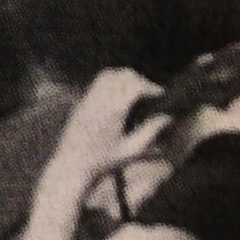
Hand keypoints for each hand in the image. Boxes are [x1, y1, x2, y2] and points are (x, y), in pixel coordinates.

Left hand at [54, 65, 167, 189]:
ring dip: (126, 78)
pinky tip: (119, 94)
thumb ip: (151, 132)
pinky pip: (98, 81)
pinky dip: (112, 80)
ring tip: (136, 91)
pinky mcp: (81, 101)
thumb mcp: (131, 150)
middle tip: (150, 93)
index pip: (135, 85)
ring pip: (110, 74)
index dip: (151, 87)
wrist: (72, 164)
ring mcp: (88, 99)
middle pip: (124, 75)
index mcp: (113, 111)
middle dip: (141, 80)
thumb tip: (168, 117)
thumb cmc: (103, 161)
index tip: (161, 94)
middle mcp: (99, 100)